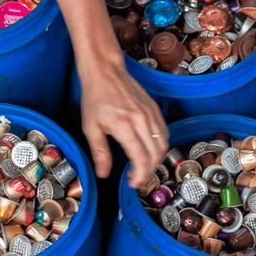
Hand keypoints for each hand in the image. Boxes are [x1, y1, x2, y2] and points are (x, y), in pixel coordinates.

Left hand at [80, 61, 167, 187]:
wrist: (105, 72)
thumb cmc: (95, 98)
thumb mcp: (91, 128)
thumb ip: (100, 152)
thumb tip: (104, 174)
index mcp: (125, 126)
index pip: (141, 158)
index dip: (140, 175)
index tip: (133, 183)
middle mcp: (142, 120)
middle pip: (156, 154)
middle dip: (149, 170)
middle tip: (138, 178)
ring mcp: (151, 114)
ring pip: (164, 143)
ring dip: (157, 159)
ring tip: (144, 167)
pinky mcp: (155, 109)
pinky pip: (164, 132)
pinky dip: (160, 145)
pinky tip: (150, 151)